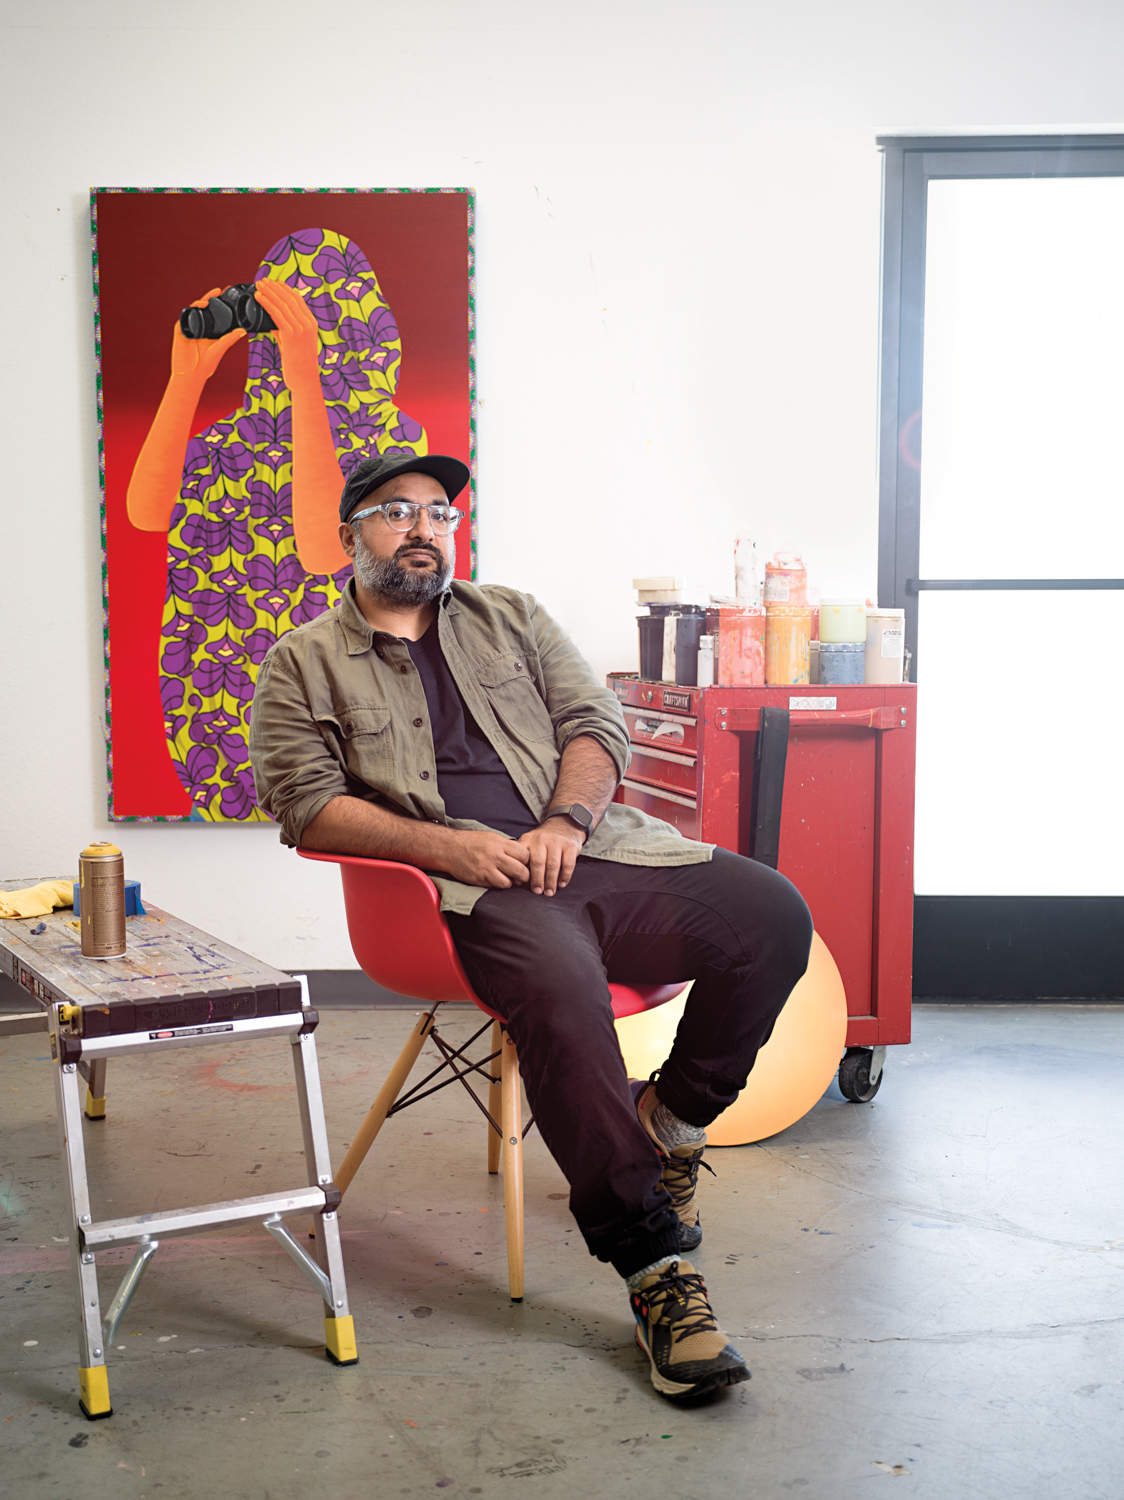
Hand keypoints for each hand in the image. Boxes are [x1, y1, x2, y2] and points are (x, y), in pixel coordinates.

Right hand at [170, 287, 245, 381]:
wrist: (191, 374)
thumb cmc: (205, 366)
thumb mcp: (220, 349)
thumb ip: (230, 338)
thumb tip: (243, 331)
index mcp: (209, 331)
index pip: (215, 314)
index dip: (220, 304)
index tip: (228, 295)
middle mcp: (199, 327)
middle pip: (205, 308)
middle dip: (212, 298)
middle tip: (222, 290)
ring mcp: (189, 327)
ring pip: (195, 309)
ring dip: (203, 300)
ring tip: (213, 295)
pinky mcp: (181, 329)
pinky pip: (186, 314)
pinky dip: (194, 308)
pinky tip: (202, 304)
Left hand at [251, 278, 321, 393]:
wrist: (304, 379)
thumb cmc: (298, 364)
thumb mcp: (294, 344)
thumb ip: (286, 331)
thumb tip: (273, 324)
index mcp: (312, 323)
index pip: (298, 300)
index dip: (285, 288)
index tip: (274, 282)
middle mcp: (308, 324)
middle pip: (289, 298)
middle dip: (274, 287)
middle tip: (263, 280)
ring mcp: (300, 329)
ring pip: (282, 304)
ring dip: (268, 292)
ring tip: (258, 285)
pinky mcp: (290, 335)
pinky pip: (276, 314)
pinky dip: (266, 303)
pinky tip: (258, 297)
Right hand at [441, 831, 530, 889]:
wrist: (450, 848)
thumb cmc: (472, 842)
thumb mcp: (492, 838)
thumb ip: (506, 846)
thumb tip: (522, 856)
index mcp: (499, 843)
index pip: (524, 854)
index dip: (527, 860)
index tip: (525, 863)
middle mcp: (494, 856)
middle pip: (519, 870)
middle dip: (524, 875)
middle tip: (522, 876)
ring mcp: (486, 868)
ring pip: (508, 882)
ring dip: (510, 882)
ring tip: (507, 878)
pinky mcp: (478, 878)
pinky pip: (494, 886)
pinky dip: (497, 884)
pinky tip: (495, 879)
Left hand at [518, 821, 584, 895]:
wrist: (564, 826)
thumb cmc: (544, 841)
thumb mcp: (530, 844)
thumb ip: (523, 860)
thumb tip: (517, 880)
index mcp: (529, 839)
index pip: (523, 857)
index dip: (522, 871)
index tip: (522, 883)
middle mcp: (542, 839)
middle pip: (538, 862)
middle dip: (538, 880)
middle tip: (538, 892)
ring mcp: (557, 841)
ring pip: (553, 865)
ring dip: (551, 881)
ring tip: (549, 892)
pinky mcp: (570, 846)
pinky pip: (568, 864)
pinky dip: (565, 876)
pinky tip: (561, 884)